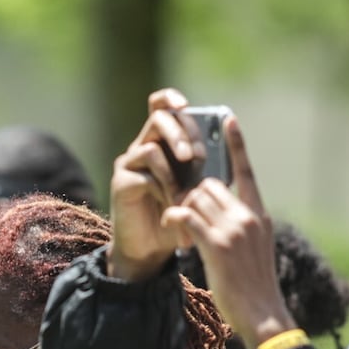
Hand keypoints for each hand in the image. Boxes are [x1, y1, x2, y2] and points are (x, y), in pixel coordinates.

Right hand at [108, 87, 209, 281]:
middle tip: (195, 156)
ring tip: (185, 193)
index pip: (161, 106)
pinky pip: (145, 176)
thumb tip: (227, 143)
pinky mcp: (122, 183)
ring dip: (174, 170)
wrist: (152, 249)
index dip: (171, 99)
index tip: (187, 104)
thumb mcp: (195, 187)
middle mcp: (142, 147)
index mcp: (162, 142)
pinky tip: (173, 205)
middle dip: (181, 133)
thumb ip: (204, 165)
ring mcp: (129, 164)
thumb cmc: (177, 217)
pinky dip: (164, 190)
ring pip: (150, 147)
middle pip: (158, 119)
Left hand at [163, 114, 293, 348]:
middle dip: (191, 193)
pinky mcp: (217, 243)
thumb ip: (243, 228)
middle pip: (210, 184)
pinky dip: (175, 218)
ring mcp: (234, 228)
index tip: (229, 118)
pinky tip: (173, 228)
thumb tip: (225, 216)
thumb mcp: (255, 251)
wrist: (262, 314)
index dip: (237, 144)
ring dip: (180, 206)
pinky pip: (186, 215)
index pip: (247, 171)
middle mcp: (249, 215)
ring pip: (196, 198)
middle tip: (179, 208)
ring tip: (177, 224)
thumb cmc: (255, 288)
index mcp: (259, 215)